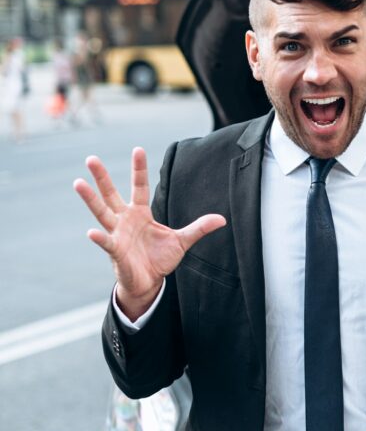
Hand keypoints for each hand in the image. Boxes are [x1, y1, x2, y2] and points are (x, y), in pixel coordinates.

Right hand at [74, 147, 225, 319]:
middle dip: (102, 178)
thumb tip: (222, 219)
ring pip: (101, 213)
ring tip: (78, 183)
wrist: (149, 282)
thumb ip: (199, 228)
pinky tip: (91, 232)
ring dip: (90, 199)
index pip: (140, 186)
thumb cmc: (160, 258)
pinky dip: (100, 238)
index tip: (138, 149)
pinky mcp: (116, 252)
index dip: (139, 169)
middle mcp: (125, 220)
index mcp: (141, 213)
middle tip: (91, 159)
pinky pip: (107, 243)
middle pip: (111, 194)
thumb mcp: (183, 241)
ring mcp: (118, 234)